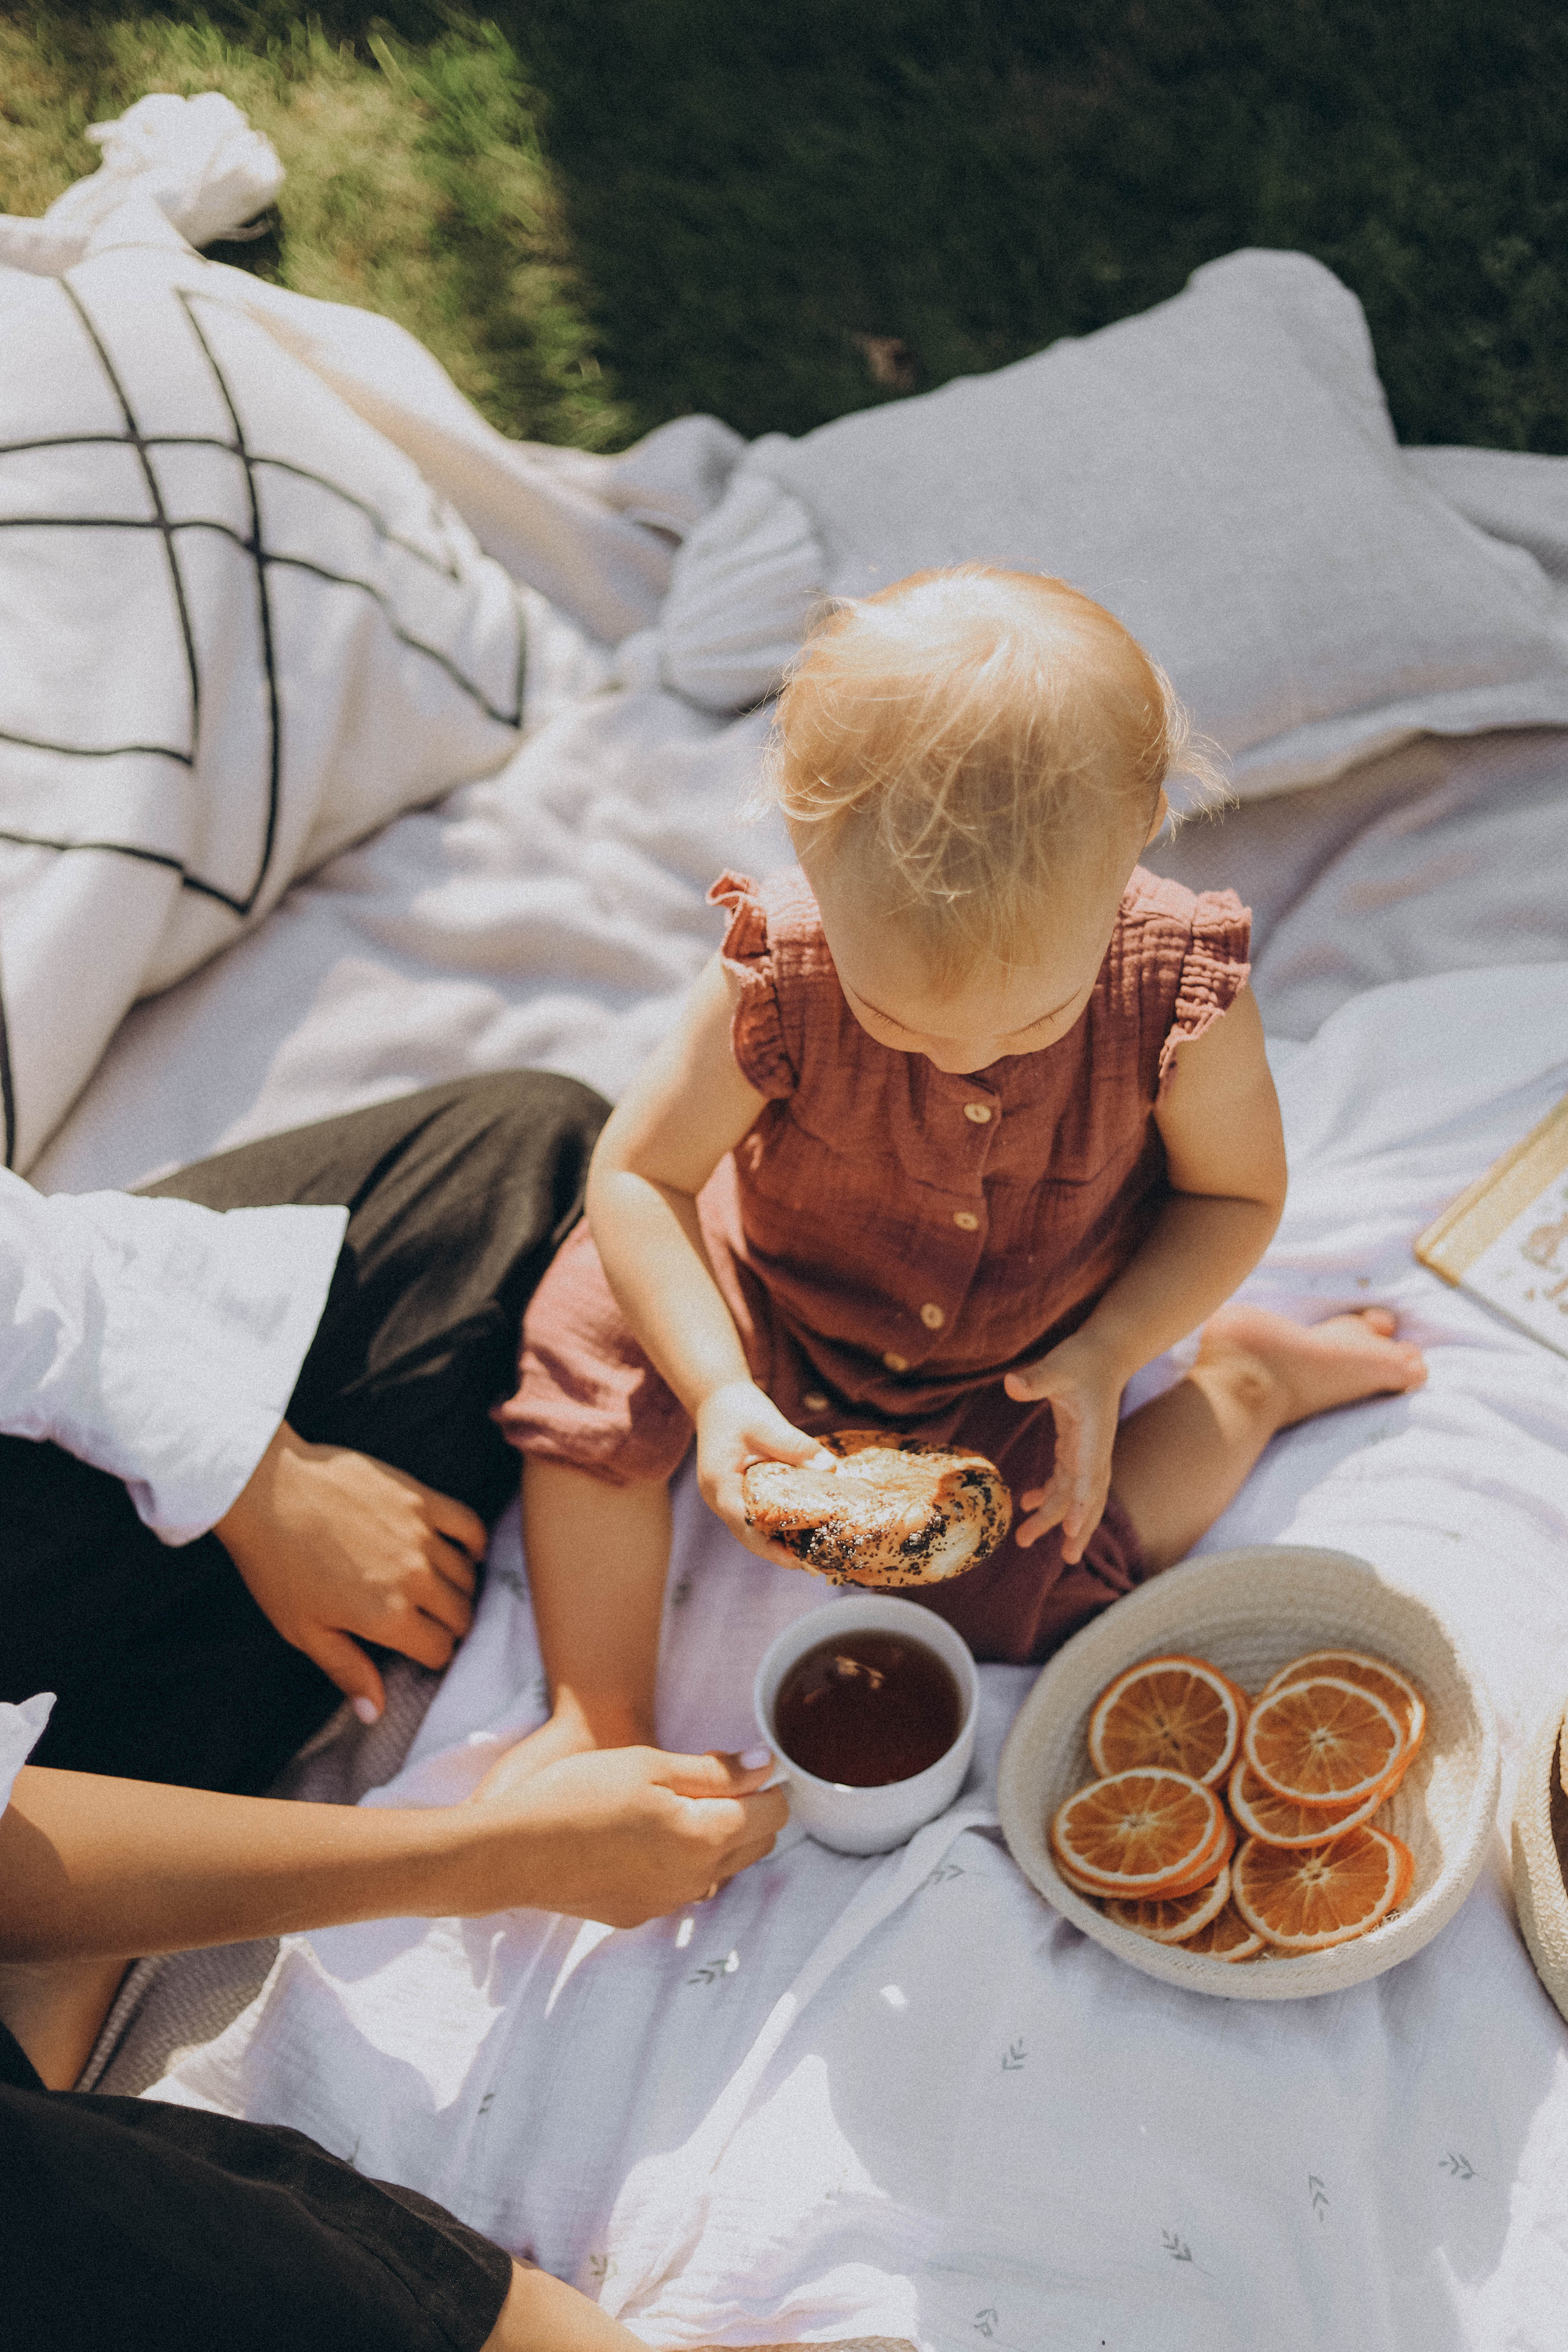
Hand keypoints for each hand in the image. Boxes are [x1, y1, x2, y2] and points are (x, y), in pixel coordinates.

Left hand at [215, 1421, 485, 1720]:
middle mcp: (415, 1577)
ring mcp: (422, 1534)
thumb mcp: (304, 1630)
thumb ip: (347, 1670)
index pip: (440, 1649)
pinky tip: (465, 1553)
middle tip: (428, 1625)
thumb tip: (374, 1713)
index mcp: (388, 1616)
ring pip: (467, 1575)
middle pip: (461, 1615)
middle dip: (450, 1628)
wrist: (264, 1491)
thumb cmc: (277, 1565)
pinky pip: (469, 1525)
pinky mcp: (421, 1498)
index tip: (418, 1652)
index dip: (432, 1657)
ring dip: (459, 1590)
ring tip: (438, 1592)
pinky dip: (474, 1544)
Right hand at [468, 1743, 787, 1926]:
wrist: (513, 1851)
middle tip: (715, 1778)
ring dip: (717, 1838)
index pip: (772, 1813)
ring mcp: (666, 1903)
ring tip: (679, 1804)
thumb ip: (715, 1770)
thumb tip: (763, 1764)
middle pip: (754, 1846)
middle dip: (750, 1811)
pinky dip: (682, 1861)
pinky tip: (648, 1836)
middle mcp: (696, 1881)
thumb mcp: (650, 1765)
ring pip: (719, 1869)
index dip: (768, 1783)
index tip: (750, 1763)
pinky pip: (681, 1887)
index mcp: (705, 1838)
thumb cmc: (578, 1795)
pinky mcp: (638, 1914)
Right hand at [694, 1378, 837, 1565]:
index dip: (771, 1545)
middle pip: (747, 1536)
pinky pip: (753, 1517)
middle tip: (812, 1563)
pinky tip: (799, 1527)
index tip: (798, 1559)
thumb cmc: (738, 1408)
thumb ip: (796, 1446)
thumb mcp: (767, 1424)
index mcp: (720, 1483)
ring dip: (776, 1541)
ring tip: (811, 1551)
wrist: (716, 1396)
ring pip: (750, 1530)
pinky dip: (773, 1526)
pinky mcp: (734, 1492)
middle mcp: (717, 1496)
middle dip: (777, 1551)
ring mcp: (724, 1496)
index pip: (744, 1524)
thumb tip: (830, 1468)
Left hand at [1003, 1333, 1128, 1563]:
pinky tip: (1028, 1503)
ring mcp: (1088, 1451)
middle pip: (1088, 1497)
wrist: (1106, 1352)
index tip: (1071, 1529)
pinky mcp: (1078, 1447)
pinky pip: (1066, 1481)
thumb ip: (1037, 1379)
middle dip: (1076, 1527)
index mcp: (1093, 1434)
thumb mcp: (1058, 1366)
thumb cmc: (1083, 1358)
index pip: (1088, 1474)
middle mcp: (1095, 1449)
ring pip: (1076, 1495)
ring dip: (1056, 1518)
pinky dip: (1050, 1495)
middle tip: (1066, 1558)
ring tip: (1027, 1539)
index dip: (1080, 1504)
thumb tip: (1011, 1383)